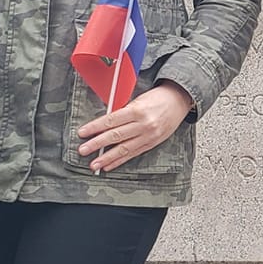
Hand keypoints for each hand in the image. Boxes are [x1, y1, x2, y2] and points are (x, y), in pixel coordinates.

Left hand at [77, 82, 193, 173]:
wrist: (179, 101)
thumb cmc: (158, 98)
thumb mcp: (138, 99)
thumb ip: (122, 111)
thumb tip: (104, 122)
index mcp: (137, 110)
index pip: (111, 120)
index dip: (95, 127)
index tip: (83, 132)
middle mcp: (143, 125)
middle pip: (115, 136)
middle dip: (97, 144)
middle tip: (83, 150)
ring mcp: (148, 136)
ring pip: (123, 149)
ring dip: (107, 158)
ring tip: (94, 164)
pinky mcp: (151, 144)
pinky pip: (133, 154)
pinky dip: (120, 161)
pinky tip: (109, 165)